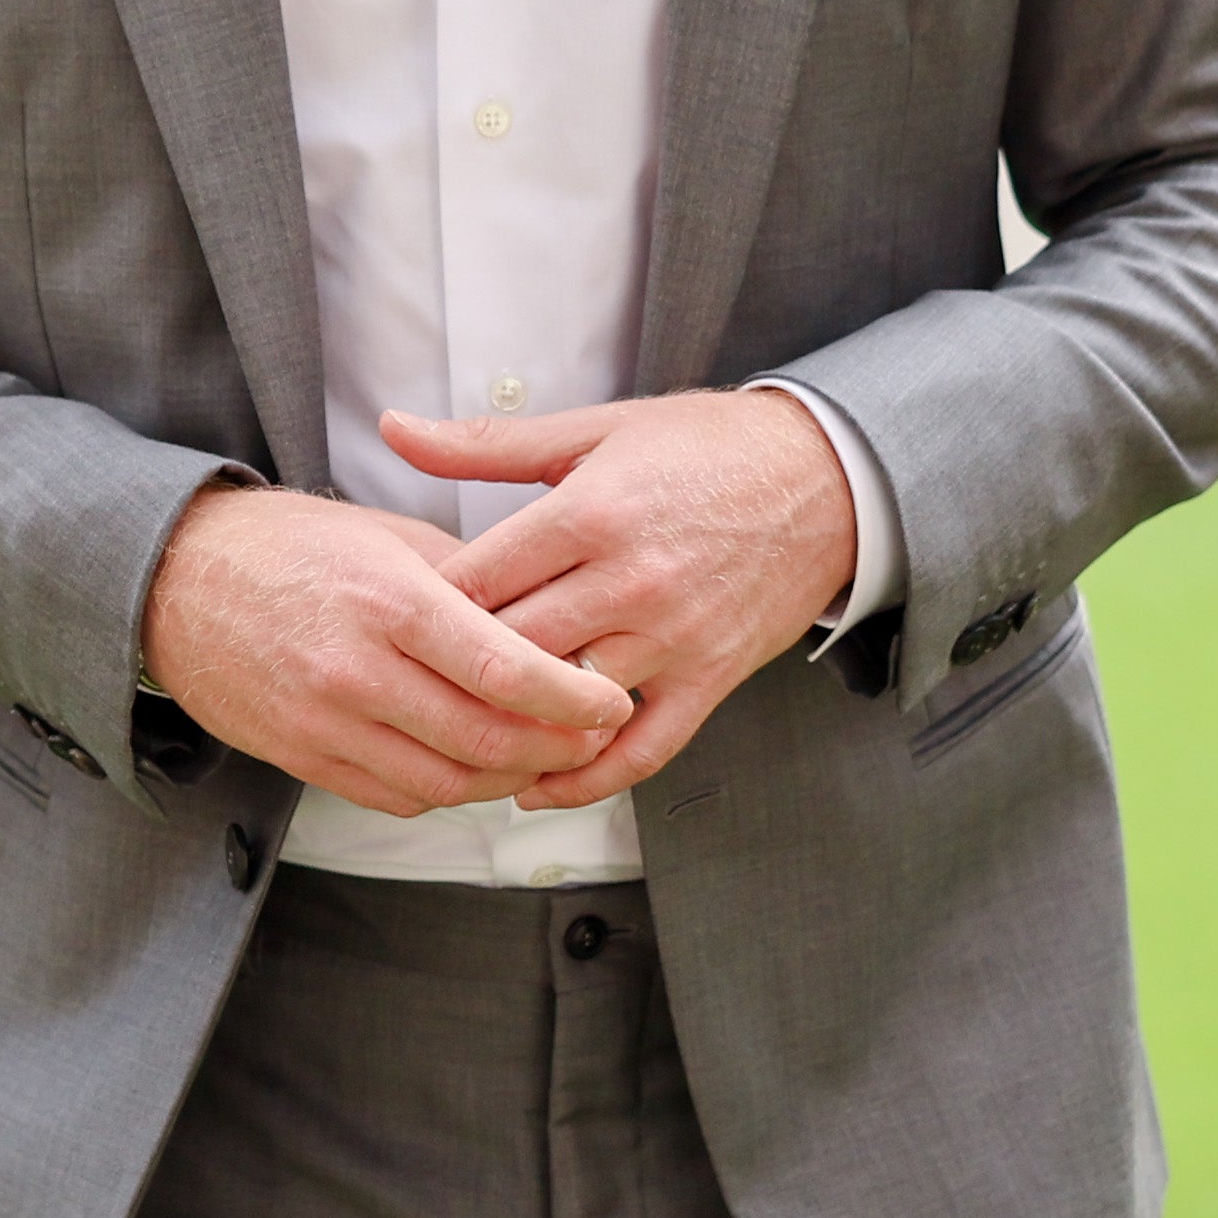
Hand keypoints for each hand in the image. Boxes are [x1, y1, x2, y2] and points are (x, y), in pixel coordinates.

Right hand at [138, 486, 632, 816]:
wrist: (173, 581)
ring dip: (508, 778)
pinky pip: (398, 796)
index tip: (611, 700)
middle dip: (557, 747)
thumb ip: (465, 578)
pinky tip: (473, 764)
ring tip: (542, 755)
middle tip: (594, 736)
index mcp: (388, 601)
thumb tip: (543, 617)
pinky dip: (449, 789)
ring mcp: (325, 722)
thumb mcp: (382, 534)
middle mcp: (356, 669)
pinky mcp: (303, 758)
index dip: (572, 698)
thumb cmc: (286, 546)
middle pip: (486, 738)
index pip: (505, 669)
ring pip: (448, 783)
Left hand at [388, 389, 856, 809]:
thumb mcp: (593, 429)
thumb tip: (393, 429)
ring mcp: (672, 638)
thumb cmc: (705, 447)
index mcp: (590, 512)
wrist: (826, 477)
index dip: (423, 608)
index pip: (479, 579)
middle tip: (408, 687)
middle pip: (513, 649)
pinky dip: (585, 779)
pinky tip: (535, 788)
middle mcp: (629, 581)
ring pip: (568, 704)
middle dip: (455, 672)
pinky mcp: (710, 678)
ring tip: (455, 741)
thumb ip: (486, 443)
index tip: (391, 621)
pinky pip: (642, 749)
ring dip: (511, 729)